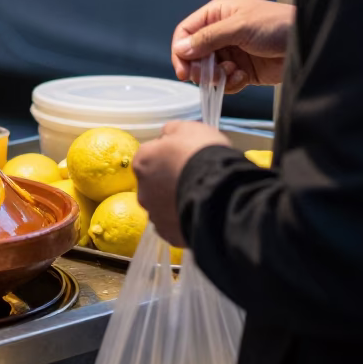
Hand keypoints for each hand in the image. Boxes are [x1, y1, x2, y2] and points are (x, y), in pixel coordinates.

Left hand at [133, 120, 231, 246]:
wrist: (220, 190)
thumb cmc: (201, 153)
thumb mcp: (188, 128)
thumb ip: (171, 132)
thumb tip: (167, 138)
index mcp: (142, 162)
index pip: (150, 156)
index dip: (168, 156)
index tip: (185, 157)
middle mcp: (142, 191)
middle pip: (154, 184)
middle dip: (169, 182)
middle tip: (193, 178)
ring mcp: (155, 216)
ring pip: (163, 207)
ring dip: (175, 203)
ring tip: (200, 198)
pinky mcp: (170, 235)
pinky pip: (175, 226)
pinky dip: (184, 221)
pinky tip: (200, 215)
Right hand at [171, 0, 294, 93]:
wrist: (307, 44)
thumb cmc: (279, 25)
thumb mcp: (240, 26)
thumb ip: (208, 37)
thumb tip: (181, 48)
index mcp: (217, 14)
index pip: (186, 32)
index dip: (181, 51)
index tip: (183, 69)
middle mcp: (221, 33)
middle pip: (194, 54)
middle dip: (199, 68)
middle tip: (207, 76)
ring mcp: (231, 52)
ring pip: (208, 70)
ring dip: (216, 76)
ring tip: (231, 73)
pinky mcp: (242, 70)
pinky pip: (225, 81)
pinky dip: (230, 83)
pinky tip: (243, 77)